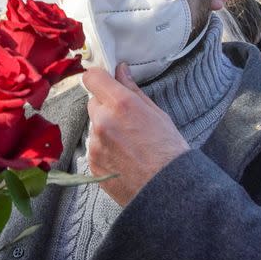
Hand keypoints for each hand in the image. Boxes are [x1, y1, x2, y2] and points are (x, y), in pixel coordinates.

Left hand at [83, 63, 190, 205]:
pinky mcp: (92, 162)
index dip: (99, 78)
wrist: (166, 189)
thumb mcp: (156, 113)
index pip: (92, 78)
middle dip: (106, 106)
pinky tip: (123, 157)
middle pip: (93, 102)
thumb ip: (133, 90)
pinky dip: (104, 149)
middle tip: (126, 119)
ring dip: (105, 129)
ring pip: (94, 126)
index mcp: (120, 104)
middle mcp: (103, 121)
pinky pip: (93, 147)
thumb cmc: (168, 151)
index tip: (105, 81)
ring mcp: (95, 143)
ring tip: (129, 144)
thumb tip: (121, 70)